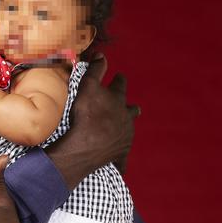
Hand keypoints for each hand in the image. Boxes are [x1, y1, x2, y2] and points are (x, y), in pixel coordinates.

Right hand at [46, 53, 140, 188]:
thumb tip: (101, 54)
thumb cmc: (87, 114)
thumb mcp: (88, 86)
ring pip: (128, 132)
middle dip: (131, 108)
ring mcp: (124, 136)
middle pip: (131, 111)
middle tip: (134, 107)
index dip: (119, 80)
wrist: (88, 144)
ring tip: (125, 130)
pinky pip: (121, 159)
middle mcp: (125, 118)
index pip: (120, 86)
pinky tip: (120, 168)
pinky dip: (120, 161)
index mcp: (118, 101)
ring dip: (126, 130)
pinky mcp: (119, 153)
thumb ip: (95, 70)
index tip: (120, 76)